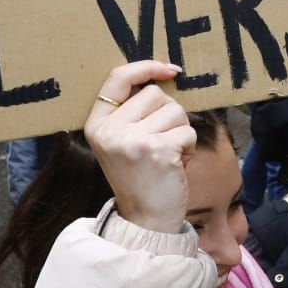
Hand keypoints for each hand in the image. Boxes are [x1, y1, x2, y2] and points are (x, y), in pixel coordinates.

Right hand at [83, 61, 196, 234]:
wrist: (146, 220)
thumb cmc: (141, 178)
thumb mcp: (122, 142)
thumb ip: (132, 112)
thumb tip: (165, 74)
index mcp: (97, 125)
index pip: (117, 78)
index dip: (146, 67)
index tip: (169, 70)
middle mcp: (110, 131)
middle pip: (154, 93)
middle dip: (169, 114)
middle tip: (164, 141)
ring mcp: (132, 140)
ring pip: (175, 110)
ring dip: (181, 131)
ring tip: (170, 154)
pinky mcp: (157, 150)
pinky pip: (188, 132)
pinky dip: (190, 147)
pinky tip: (178, 165)